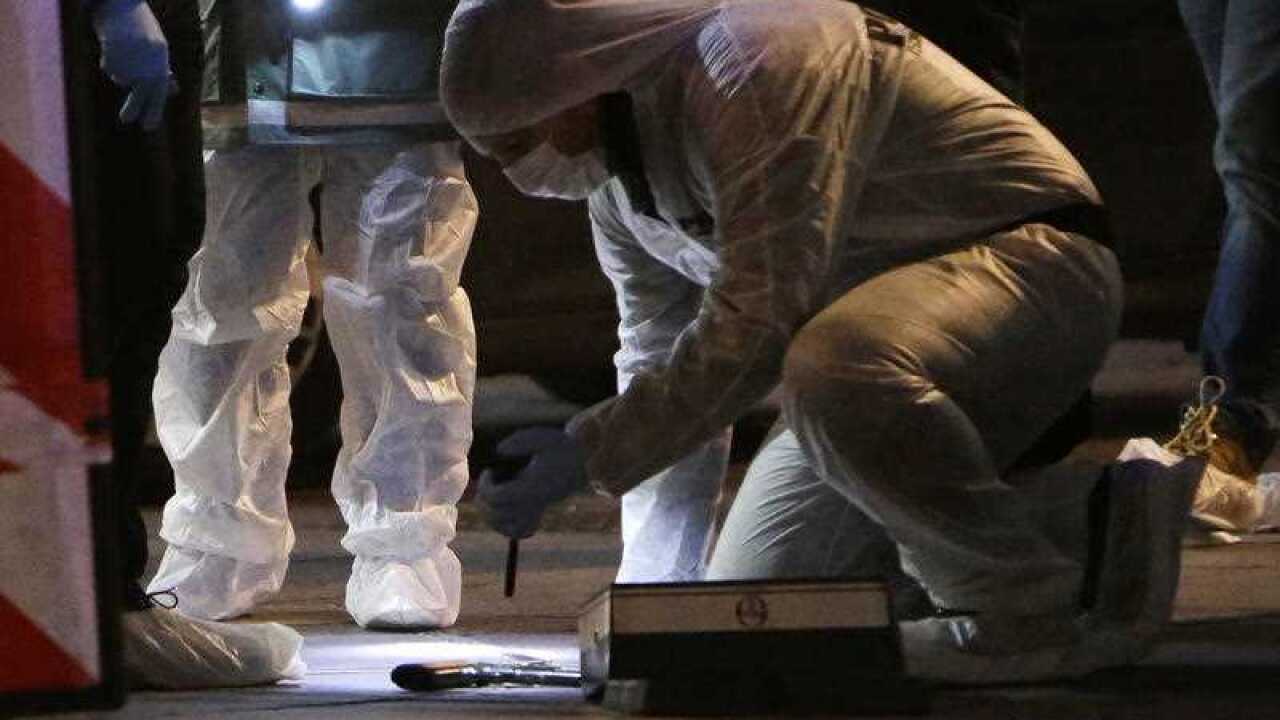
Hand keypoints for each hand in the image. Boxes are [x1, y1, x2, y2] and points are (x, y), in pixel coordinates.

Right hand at [93, 0, 171, 129]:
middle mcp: (147, 67)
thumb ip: (163, 69)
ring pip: (120, 78)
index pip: (159, 94)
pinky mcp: (112, 58)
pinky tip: (113, 44)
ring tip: (123, 49)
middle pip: (139, 96)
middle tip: (126, 121)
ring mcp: (130, 63)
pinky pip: (108, 67)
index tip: (148, 127)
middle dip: (133, 109)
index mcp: (160, 65)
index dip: (153, 110)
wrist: (121, 5)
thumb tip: (173, 89)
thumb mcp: (159, 48)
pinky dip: (109, 59)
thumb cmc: (142, 27)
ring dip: (119, 69)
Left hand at [478, 427, 587, 539]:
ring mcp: (536, 511)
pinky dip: (507, 527)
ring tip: (491, 497)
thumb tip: (500, 450)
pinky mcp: (538, 513)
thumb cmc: (560, 447)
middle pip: (498, 515)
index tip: (490, 471)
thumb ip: (519, 441)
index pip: (499, 497)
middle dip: (484, 500)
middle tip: (488, 482)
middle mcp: (533, 503)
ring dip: (491, 515)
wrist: (582, 461)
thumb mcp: (542, 437)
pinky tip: (503, 510)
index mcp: (531, 485)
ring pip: (506, 528)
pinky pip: (520, 532)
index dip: (486, 486)